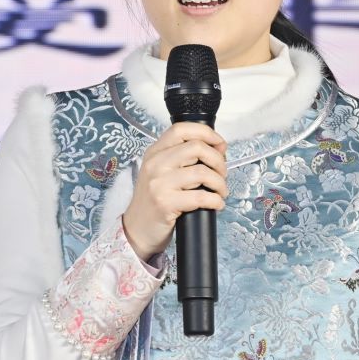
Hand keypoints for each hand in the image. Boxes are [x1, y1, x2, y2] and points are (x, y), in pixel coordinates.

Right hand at [120, 122, 228, 261]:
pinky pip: (201, 196)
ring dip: (220, 183)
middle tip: (222, 174)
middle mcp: (155, 164)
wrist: (136, 230)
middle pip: (197, 148)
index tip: (220, 145)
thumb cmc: (154, 202)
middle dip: (219, 161)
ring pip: (202, 172)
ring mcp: (159, 184)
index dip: (207, 133)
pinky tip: (216, 204)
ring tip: (220, 192)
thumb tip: (218, 148)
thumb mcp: (161, 172)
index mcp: (155, 152)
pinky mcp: (165, 204)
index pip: (182, 129)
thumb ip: (182, 158)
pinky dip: (216, 200)